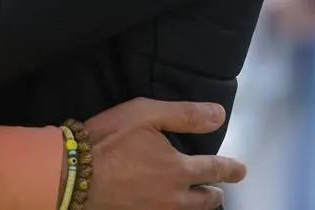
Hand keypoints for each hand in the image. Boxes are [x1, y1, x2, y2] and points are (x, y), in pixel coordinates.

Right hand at [83, 98, 245, 209]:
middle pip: (206, 202)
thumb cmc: (109, 139)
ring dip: (196, 206)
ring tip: (195, 201)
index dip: (231, 169)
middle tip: (217, 192)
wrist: (73, 174)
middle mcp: (174, 197)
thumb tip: (219, 114)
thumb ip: (184, 115)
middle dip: (214, 194)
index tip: (240, 169)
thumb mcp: (145, 114)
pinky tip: (164, 204)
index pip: (215, 170)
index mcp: (179, 169)